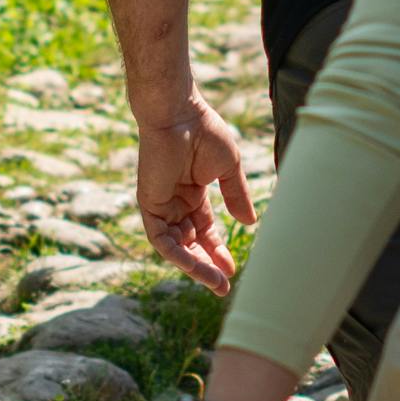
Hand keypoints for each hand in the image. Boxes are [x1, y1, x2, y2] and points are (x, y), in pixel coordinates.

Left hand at [136, 97, 252, 289]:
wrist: (180, 115)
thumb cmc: (204, 132)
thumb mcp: (228, 169)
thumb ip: (237, 196)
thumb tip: (250, 223)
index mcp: (192, 193)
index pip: (204, 230)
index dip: (218, 250)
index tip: (233, 269)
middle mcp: (175, 202)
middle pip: (191, 243)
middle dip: (207, 265)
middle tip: (224, 285)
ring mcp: (161, 205)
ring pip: (176, 247)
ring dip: (195, 266)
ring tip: (216, 282)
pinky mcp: (149, 205)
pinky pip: (161, 239)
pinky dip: (177, 255)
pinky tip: (194, 267)